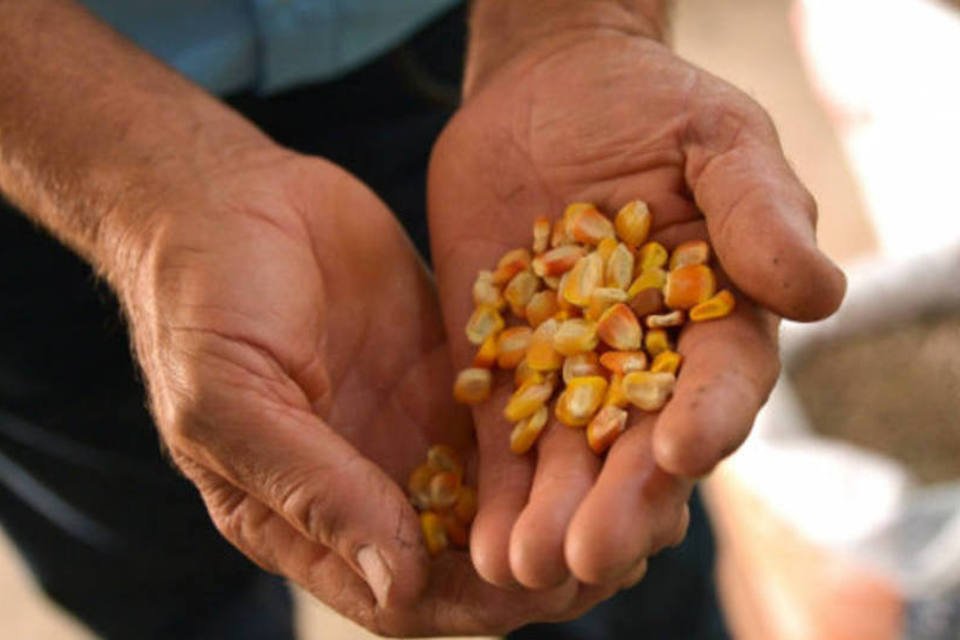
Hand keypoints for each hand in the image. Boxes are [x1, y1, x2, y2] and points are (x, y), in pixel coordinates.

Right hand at [113, 147, 617, 634]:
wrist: (231, 197)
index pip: (401, 597)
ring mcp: (417, 427)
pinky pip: (521, 411)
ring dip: (573, 496)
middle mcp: (374, 483)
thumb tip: (396, 583)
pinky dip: (568, 422)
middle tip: (625, 540)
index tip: (543, 585)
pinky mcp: (454, 370)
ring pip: (508, 489)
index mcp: (308, 517)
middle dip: (546, 557)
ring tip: (650, 488)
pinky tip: (626, 413)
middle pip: (473, 554)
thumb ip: (311, 489)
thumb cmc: (204, 301)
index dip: (473, 604)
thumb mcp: (233, 399)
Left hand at [428, 28, 844, 590]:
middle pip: (643, 444)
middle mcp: (649, 360)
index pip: (724, 379)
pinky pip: (503, 439)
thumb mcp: (713, 138)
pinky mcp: (506, 369)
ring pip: (571, 459)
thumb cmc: (649, 106)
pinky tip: (484, 542)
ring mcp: (571, 371)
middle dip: (621, 499)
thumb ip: (757, 209)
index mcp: (718, 313)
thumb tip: (818, 293)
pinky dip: (498, 492)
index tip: (680, 450)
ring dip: (552, 517)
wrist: (546, 92)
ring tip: (526, 567)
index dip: (710, 417)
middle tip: (590, 552)